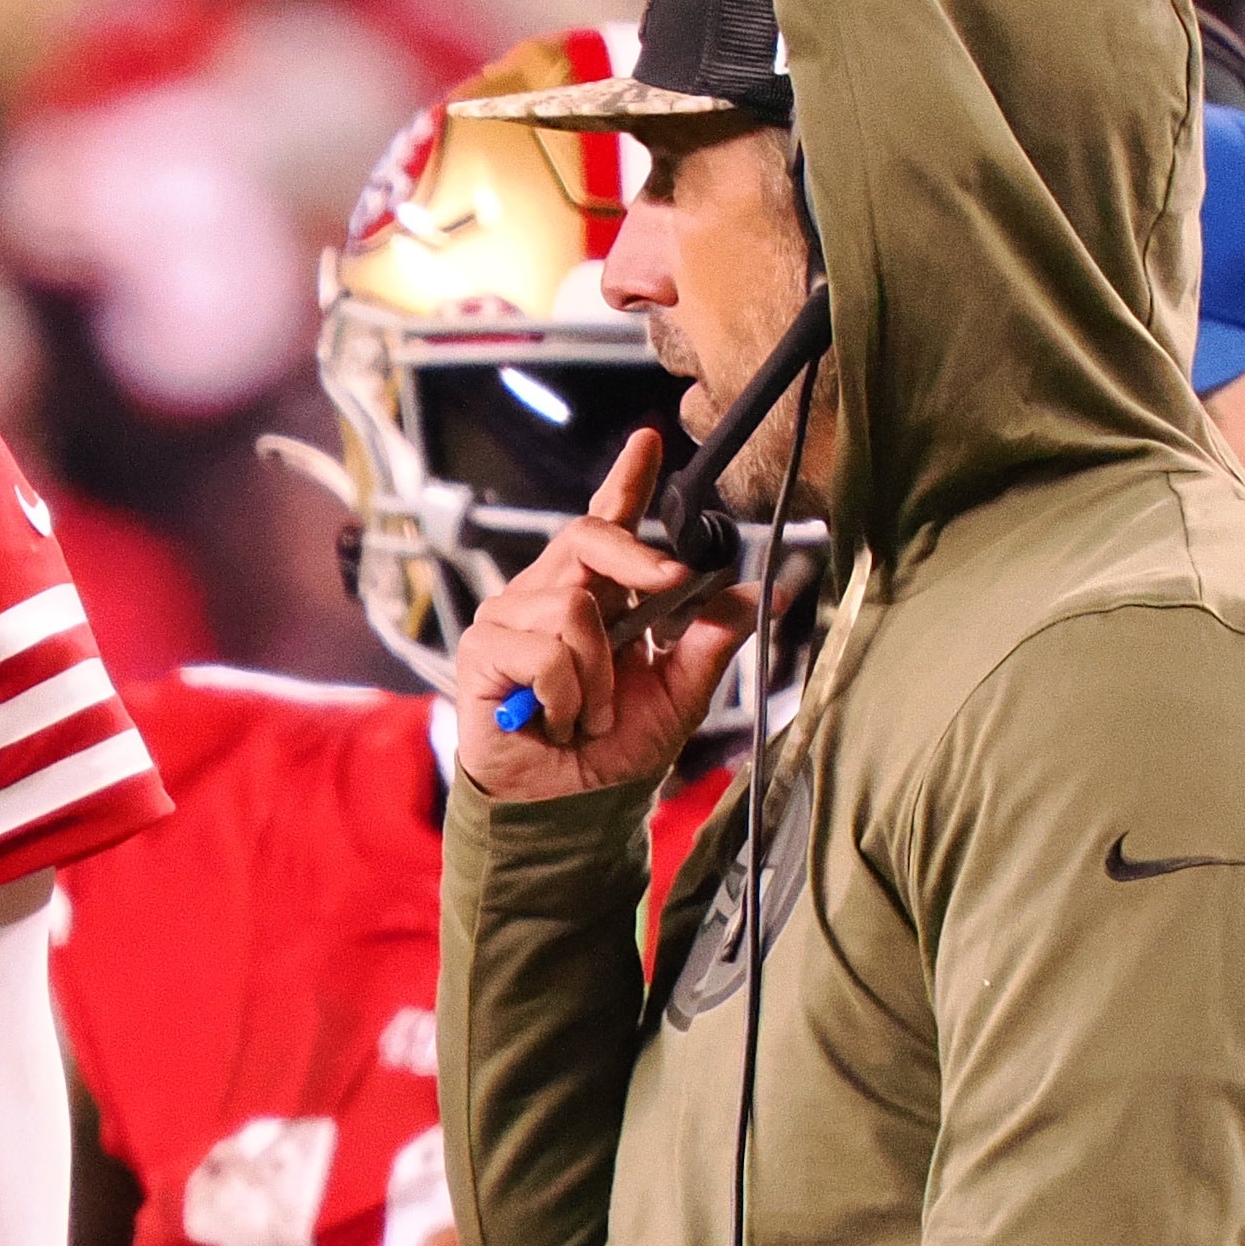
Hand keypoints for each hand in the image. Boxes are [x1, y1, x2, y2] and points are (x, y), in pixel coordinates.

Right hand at [452, 429, 761, 803]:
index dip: (626, 480)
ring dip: (600, 676)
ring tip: (591, 714)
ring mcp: (509, 618)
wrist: (565, 804)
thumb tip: (761, 595)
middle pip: (587, 536)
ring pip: (574, 609)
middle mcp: (547, 594)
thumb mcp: (679, 694)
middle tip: (669, 583)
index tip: (650, 441)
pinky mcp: (482, 651)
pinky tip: (557, 720)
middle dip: (636, 559)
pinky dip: (568, 696)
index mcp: (595, 595)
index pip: (606, 524)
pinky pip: (547, 653)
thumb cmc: (611, 748)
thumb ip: (712, 642)